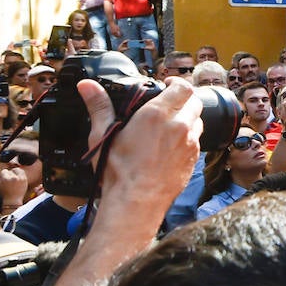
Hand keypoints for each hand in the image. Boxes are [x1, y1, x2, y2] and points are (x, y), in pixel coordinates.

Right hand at [0, 166, 28, 206]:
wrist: (13, 201)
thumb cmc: (3, 194)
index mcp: (5, 178)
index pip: (4, 171)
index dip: (3, 175)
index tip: (3, 180)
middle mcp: (13, 177)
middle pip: (10, 171)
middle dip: (8, 174)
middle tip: (8, 181)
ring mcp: (20, 178)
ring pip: (16, 170)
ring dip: (14, 172)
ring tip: (12, 178)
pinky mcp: (24, 180)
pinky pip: (22, 172)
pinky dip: (19, 173)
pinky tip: (17, 178)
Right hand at [77, 76, 201, 221]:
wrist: (136, 202)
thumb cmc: (119, 171)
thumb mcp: (103, 134)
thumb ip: (99, 106)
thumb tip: (87, 86)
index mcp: (157, 115)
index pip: (183, 87)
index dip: (177, 83)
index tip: (168, 84)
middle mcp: (179, 126)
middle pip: (194, 101)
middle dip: (184, 99)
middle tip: (170, 102)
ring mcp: (189, 144)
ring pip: (198, 121)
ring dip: (188, 117)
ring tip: (171, 123)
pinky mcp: (193, 160)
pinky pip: (196, 141)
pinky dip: (188, 137)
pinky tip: (172, 144)